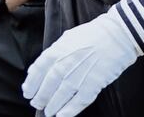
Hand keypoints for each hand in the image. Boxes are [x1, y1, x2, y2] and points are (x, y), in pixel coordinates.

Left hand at [22, 12, 138, 116]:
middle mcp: (64, 64)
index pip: (37, 71)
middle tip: (37, 104)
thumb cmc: (91, 35)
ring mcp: (78, 76)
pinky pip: (78, 101)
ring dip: (53, 106)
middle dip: (40, 97)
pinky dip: (69, 110)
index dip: (31, 84)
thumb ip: (56, 52)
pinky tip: (62, 115)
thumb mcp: (67, 38)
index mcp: (56, 51)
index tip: (27, 92)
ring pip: (60, 96)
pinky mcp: (93, 85)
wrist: (116, 36)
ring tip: (49, 111)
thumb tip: (45, 65)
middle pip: (47, 86)